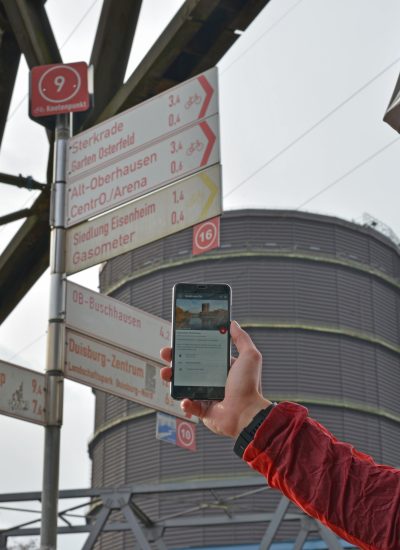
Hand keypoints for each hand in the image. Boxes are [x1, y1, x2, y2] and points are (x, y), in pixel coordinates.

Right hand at [160, 321, 270, 437]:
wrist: (247, 414)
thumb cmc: (249, 385)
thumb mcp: (249, 356)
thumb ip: (242, 339)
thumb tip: (232, 323)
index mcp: (222, 368)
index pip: (202, 354)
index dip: (189, 346)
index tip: (178, 339)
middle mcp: (214, 380)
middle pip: (188, 367)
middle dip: (174, 359)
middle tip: (166, 353)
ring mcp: (207, 396)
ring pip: (184, 385)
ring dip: (172, 379)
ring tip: (166, 373)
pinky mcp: (203, 411)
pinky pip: (189, 406)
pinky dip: (185, 403)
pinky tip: (185, 399)